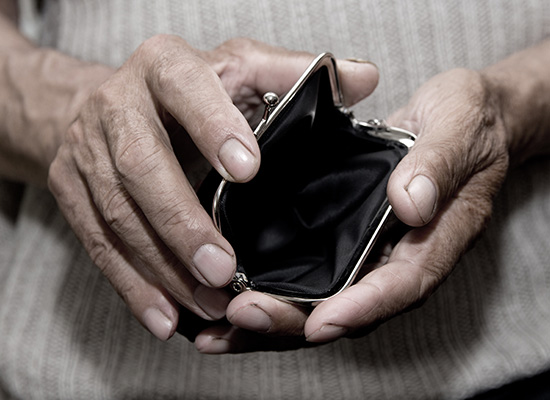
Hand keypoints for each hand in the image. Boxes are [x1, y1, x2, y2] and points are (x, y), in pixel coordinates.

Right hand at [47, 36, 378, 340]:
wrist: (114, 104)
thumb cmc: (190, 91)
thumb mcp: (241, 70)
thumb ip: (297, 75)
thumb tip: (364, 78)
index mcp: (166, 66)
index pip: (186, 90)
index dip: (214, 127)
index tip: (248, 171)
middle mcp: (118, 104)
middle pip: (141, 165)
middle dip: (182, 222)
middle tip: (224, 270)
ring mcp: (87, 149)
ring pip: (117, 214)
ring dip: (162, 266)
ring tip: (206, 304)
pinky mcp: (70, 189)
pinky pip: (97, 244)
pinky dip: (131, 285)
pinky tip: (164, 316)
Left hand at [195, 67, 510, 352]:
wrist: (463, 121)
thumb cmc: (468, 122)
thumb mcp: (459, 126)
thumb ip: (437, 164)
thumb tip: (409, 203)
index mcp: (434, 238)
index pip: (400, 285)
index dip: (362, 308)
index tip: (320, 323)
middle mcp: (399, 257)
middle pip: (350, 308)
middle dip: (295, 321)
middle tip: (242, 318)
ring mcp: (371, 253)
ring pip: (323, 303)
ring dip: (272, 321)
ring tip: (218, 329)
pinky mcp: (347, 241)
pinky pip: (312, 277)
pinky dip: (273, 295)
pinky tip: (228, 299)